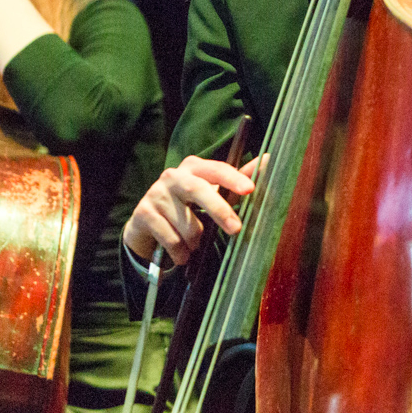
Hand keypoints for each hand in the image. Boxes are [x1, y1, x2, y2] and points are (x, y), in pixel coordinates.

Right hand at [123, 154, 260, 265]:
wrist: (147, 225)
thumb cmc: (187, 206)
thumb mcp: (211, 192)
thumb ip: (236, 179)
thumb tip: (268, 159)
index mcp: (194, 167)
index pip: (216, 169)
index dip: (233, 178)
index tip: (250, 189)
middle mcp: (173, 176)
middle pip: (198, 190)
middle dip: (220, 210)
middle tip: (236, 229)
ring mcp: (155, 193)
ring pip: (186, 222)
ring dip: (196, 240)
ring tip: (196, 244)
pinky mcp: (143, 213)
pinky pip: (170, 238)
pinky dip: (181, 251)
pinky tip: (182, 254)